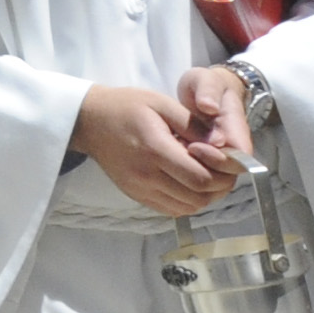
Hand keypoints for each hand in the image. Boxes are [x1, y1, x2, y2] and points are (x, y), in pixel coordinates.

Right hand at [72, 83, 240, 215]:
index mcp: (154, 149)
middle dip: (220, 183)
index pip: (201, 178)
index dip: (222, 171)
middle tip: (221, 164)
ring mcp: (140, 189)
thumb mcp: (162, 103)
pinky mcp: (137, 196)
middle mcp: (146, 176)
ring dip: (206, 194)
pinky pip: (174, 209)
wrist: (90, 122)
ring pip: (190, 207)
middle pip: (200, 197)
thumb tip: (223, 143)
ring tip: (205, 171)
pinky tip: (187, 181)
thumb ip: (194, 124)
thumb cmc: (126, 107)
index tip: (224, 153)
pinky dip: (189, 200)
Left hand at [177, 65, 257, 175]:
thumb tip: (208, 107)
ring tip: (172, 154)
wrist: (206, 91)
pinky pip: (200, 180)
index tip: (193, 146)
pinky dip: (183, 175)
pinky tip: (168, 162)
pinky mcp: (209, 164)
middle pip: (226, 177)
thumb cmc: (205, 86)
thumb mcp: (205, 80)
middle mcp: (232, 148)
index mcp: (236, 130)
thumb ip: (208, 91)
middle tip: (178, 151)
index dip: (218, 160)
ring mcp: (221, 158)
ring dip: (191, 173)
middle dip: (202, 169)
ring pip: (213, 182)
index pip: (239, 158)